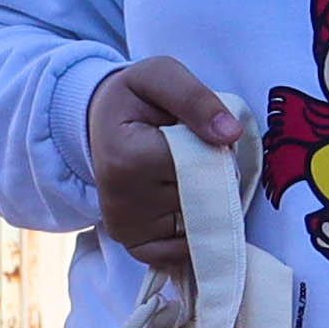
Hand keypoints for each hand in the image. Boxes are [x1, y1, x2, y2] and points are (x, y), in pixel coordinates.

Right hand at [83, 60, 237, 271]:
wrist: (99, 122)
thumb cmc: (135, 98)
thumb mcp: (160, 76)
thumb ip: (195, 98)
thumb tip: (229, 134)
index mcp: (128, 157)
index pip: (199, 166)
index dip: (214, 149)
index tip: (202, 132)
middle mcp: (122, 200)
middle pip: (201, 197)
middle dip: (212, 177)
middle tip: (193, 153)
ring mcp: (125, 227)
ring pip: (197, 222)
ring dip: (203, 201)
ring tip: (181, 173)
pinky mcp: (132, 244)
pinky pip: (179, 251)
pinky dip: (191, 230)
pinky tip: (181, 203)